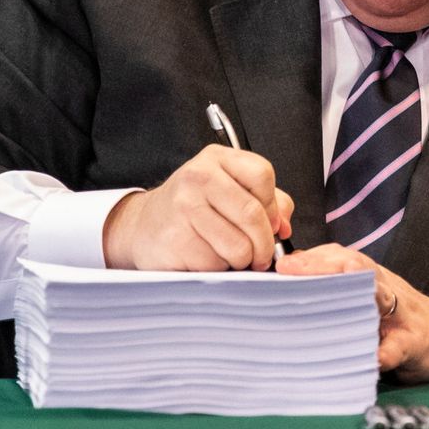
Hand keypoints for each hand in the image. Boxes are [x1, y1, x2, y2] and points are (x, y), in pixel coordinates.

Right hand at [101, 145, 294, 271]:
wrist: (144, 225)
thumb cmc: (193, 208)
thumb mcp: (229, 190)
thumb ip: (266, 202)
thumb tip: (284, 226)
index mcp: (217, 159)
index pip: (262, 175)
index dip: (272, 207)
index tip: (270, 223)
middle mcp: (198, 176)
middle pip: (253, 214)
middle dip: (264, 244)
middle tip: (261, 256)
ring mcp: (183, 206)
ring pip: (238, 246)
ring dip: (241, 260)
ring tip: (230, 255)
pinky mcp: (174, 238)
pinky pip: (215, 264)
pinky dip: (218, 268)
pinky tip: (206, 258)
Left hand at [276, 244, 428, 382]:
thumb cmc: (398, 321)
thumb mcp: (368, 300)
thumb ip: (336, 292)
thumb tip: (286, 289)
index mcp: (370, 278)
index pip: (338, 257)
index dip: (310, 258)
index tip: (282, 265)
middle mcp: (385, 288)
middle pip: (355, 267)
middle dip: (323, 265)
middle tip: (292, 270)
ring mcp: (403, 313)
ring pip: (381, 294)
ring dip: (361, 290)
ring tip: (339, 286)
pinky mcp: (416, 341)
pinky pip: (400, 345)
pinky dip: (387, 351)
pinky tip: (375, 357)